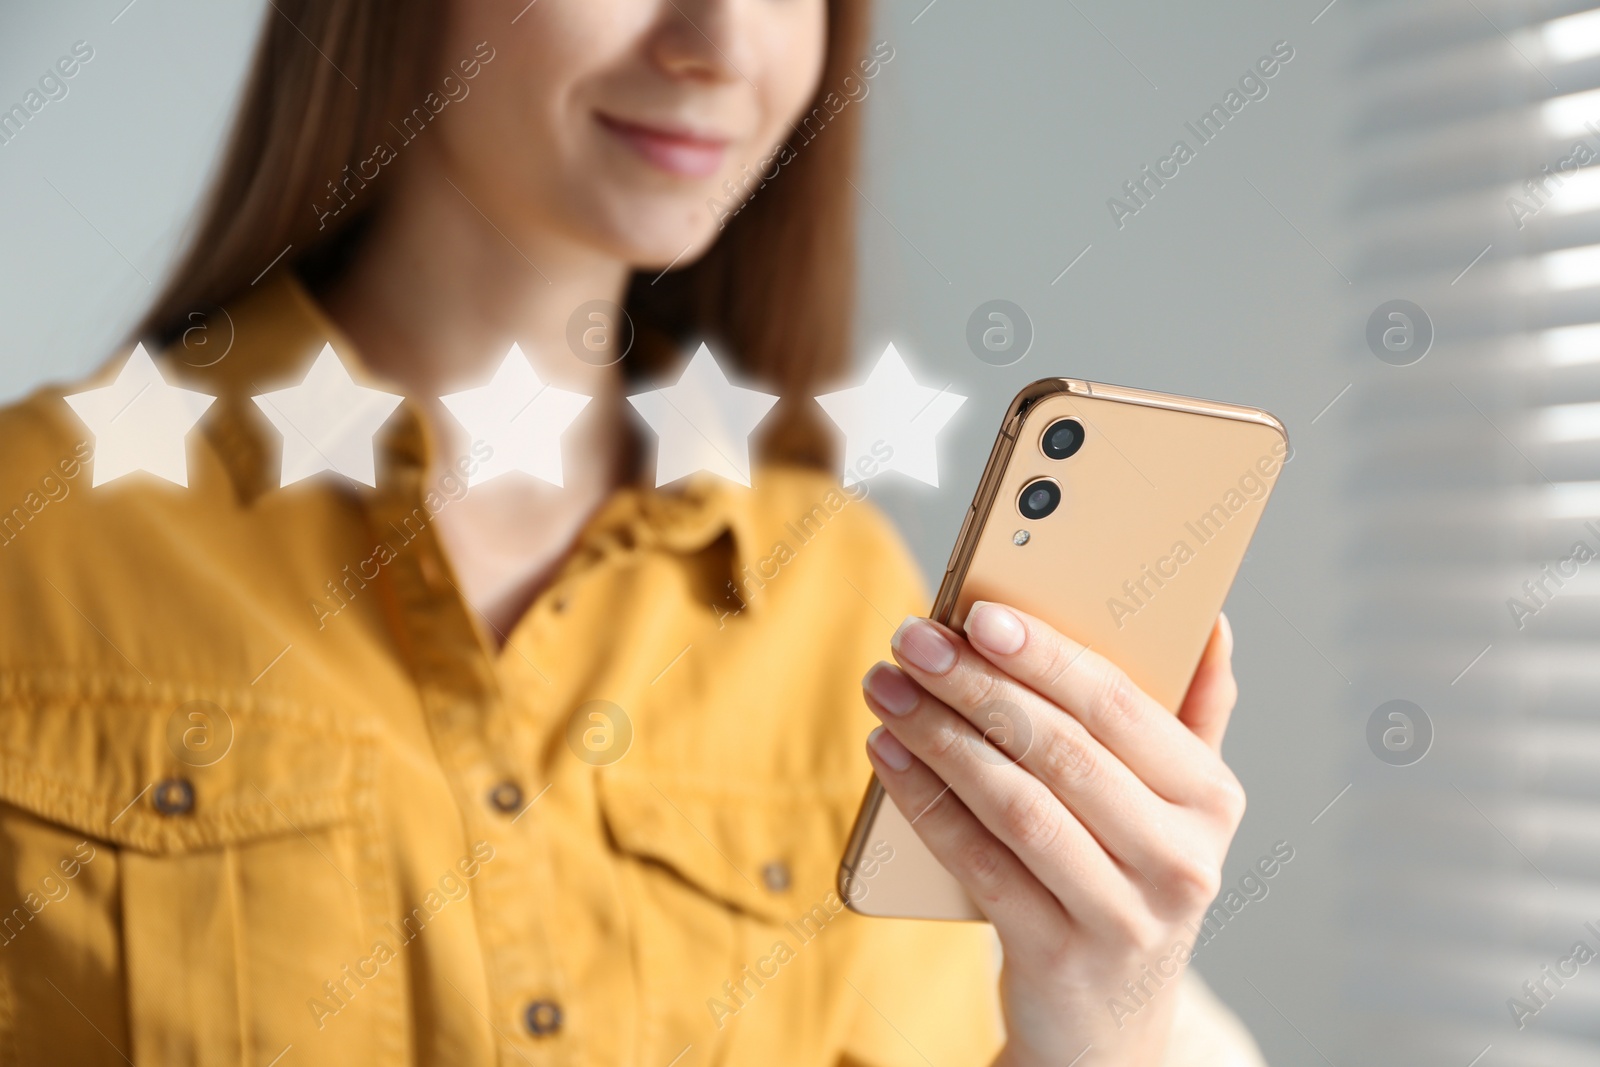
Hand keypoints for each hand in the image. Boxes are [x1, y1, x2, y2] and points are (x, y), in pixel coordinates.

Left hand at [861, 604, 1244, 1066]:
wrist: (1108, 1028)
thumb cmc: (1130, 881)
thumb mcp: (1178, 809)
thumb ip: (1196, 716)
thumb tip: (1214, 622)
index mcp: (1211, 801)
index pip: (1121, 706)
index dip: (1046, 655)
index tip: (979, 612)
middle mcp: (1180, 860)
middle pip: (1060, 750)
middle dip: (976, 684)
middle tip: (912, 639)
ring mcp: (1122, 916)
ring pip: (1015, 803)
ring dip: (940, 736)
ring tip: (888, 688)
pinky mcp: (1057, 957)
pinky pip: (979, 862)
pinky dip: (927, 803)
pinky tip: (889, 756)